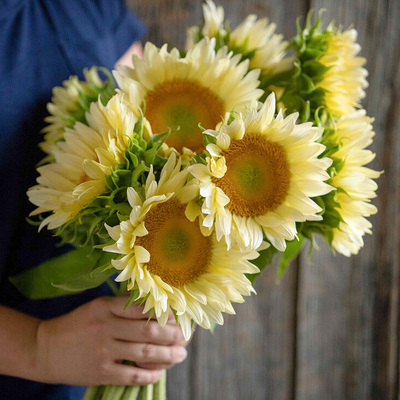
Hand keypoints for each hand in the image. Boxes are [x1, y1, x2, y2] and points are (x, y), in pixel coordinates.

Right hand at [35, 296, 188, 385]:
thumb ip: (123, 305)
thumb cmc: (77, 324)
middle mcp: (107, 327)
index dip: (166, 313)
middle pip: (150, 330)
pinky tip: (160, 373)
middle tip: (185, 338)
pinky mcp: (101, 372)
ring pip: (145, 353)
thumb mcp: (97, 306)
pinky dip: (150, 374)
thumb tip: (154, 305)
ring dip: (168, 355)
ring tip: (180, 355)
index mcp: (107, 307)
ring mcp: (104, 351)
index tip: (179, 317)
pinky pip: (132, 374)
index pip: (144, 308)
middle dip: (173, 335)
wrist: (45, 349)